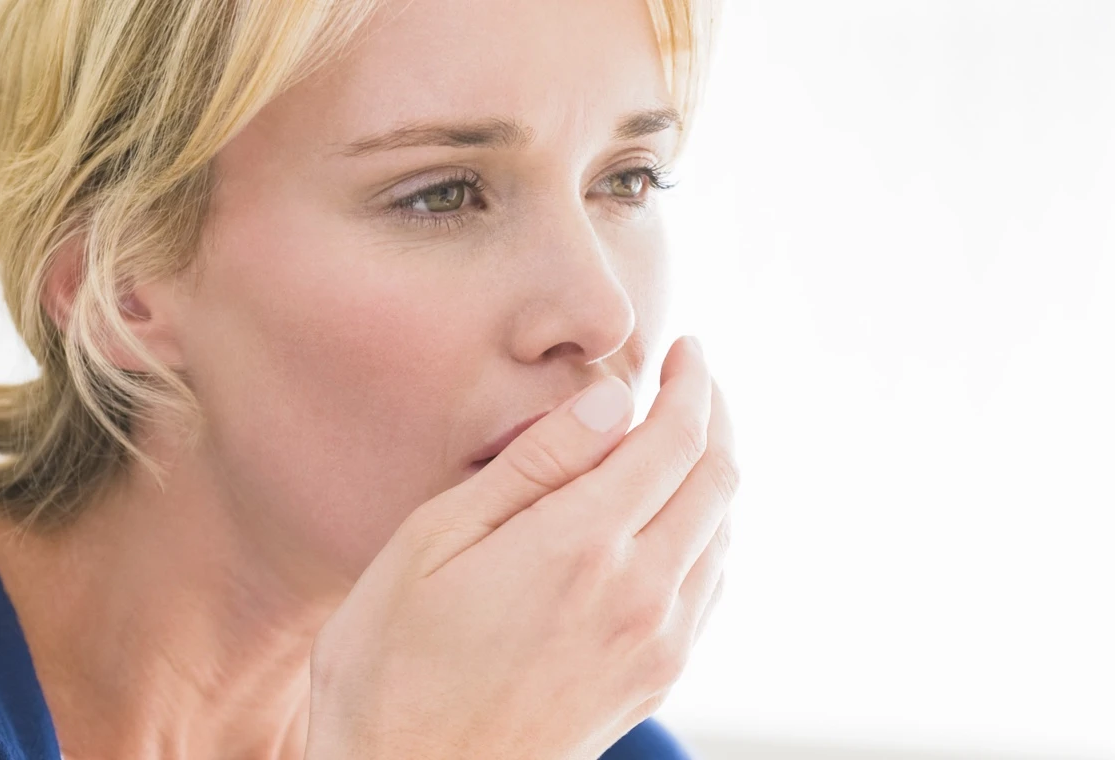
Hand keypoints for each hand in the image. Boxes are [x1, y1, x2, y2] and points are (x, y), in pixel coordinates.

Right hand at [306, 336, 737, 759]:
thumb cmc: (392, 668)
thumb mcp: (431, 545)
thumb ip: (530, 468)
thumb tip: (610, 402)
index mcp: (581, 548)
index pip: (675, 439)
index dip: (692, 383)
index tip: (685, 350)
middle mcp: (639, 596)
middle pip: (717, 480)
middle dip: (714, 416)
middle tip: (692, 379)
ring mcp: (656, 646)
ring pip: (721, 535)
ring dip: (713, 475)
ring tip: (680, 440)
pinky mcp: (654, 683)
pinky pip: (708, 589)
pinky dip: (706, 535)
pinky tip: (671, 523)